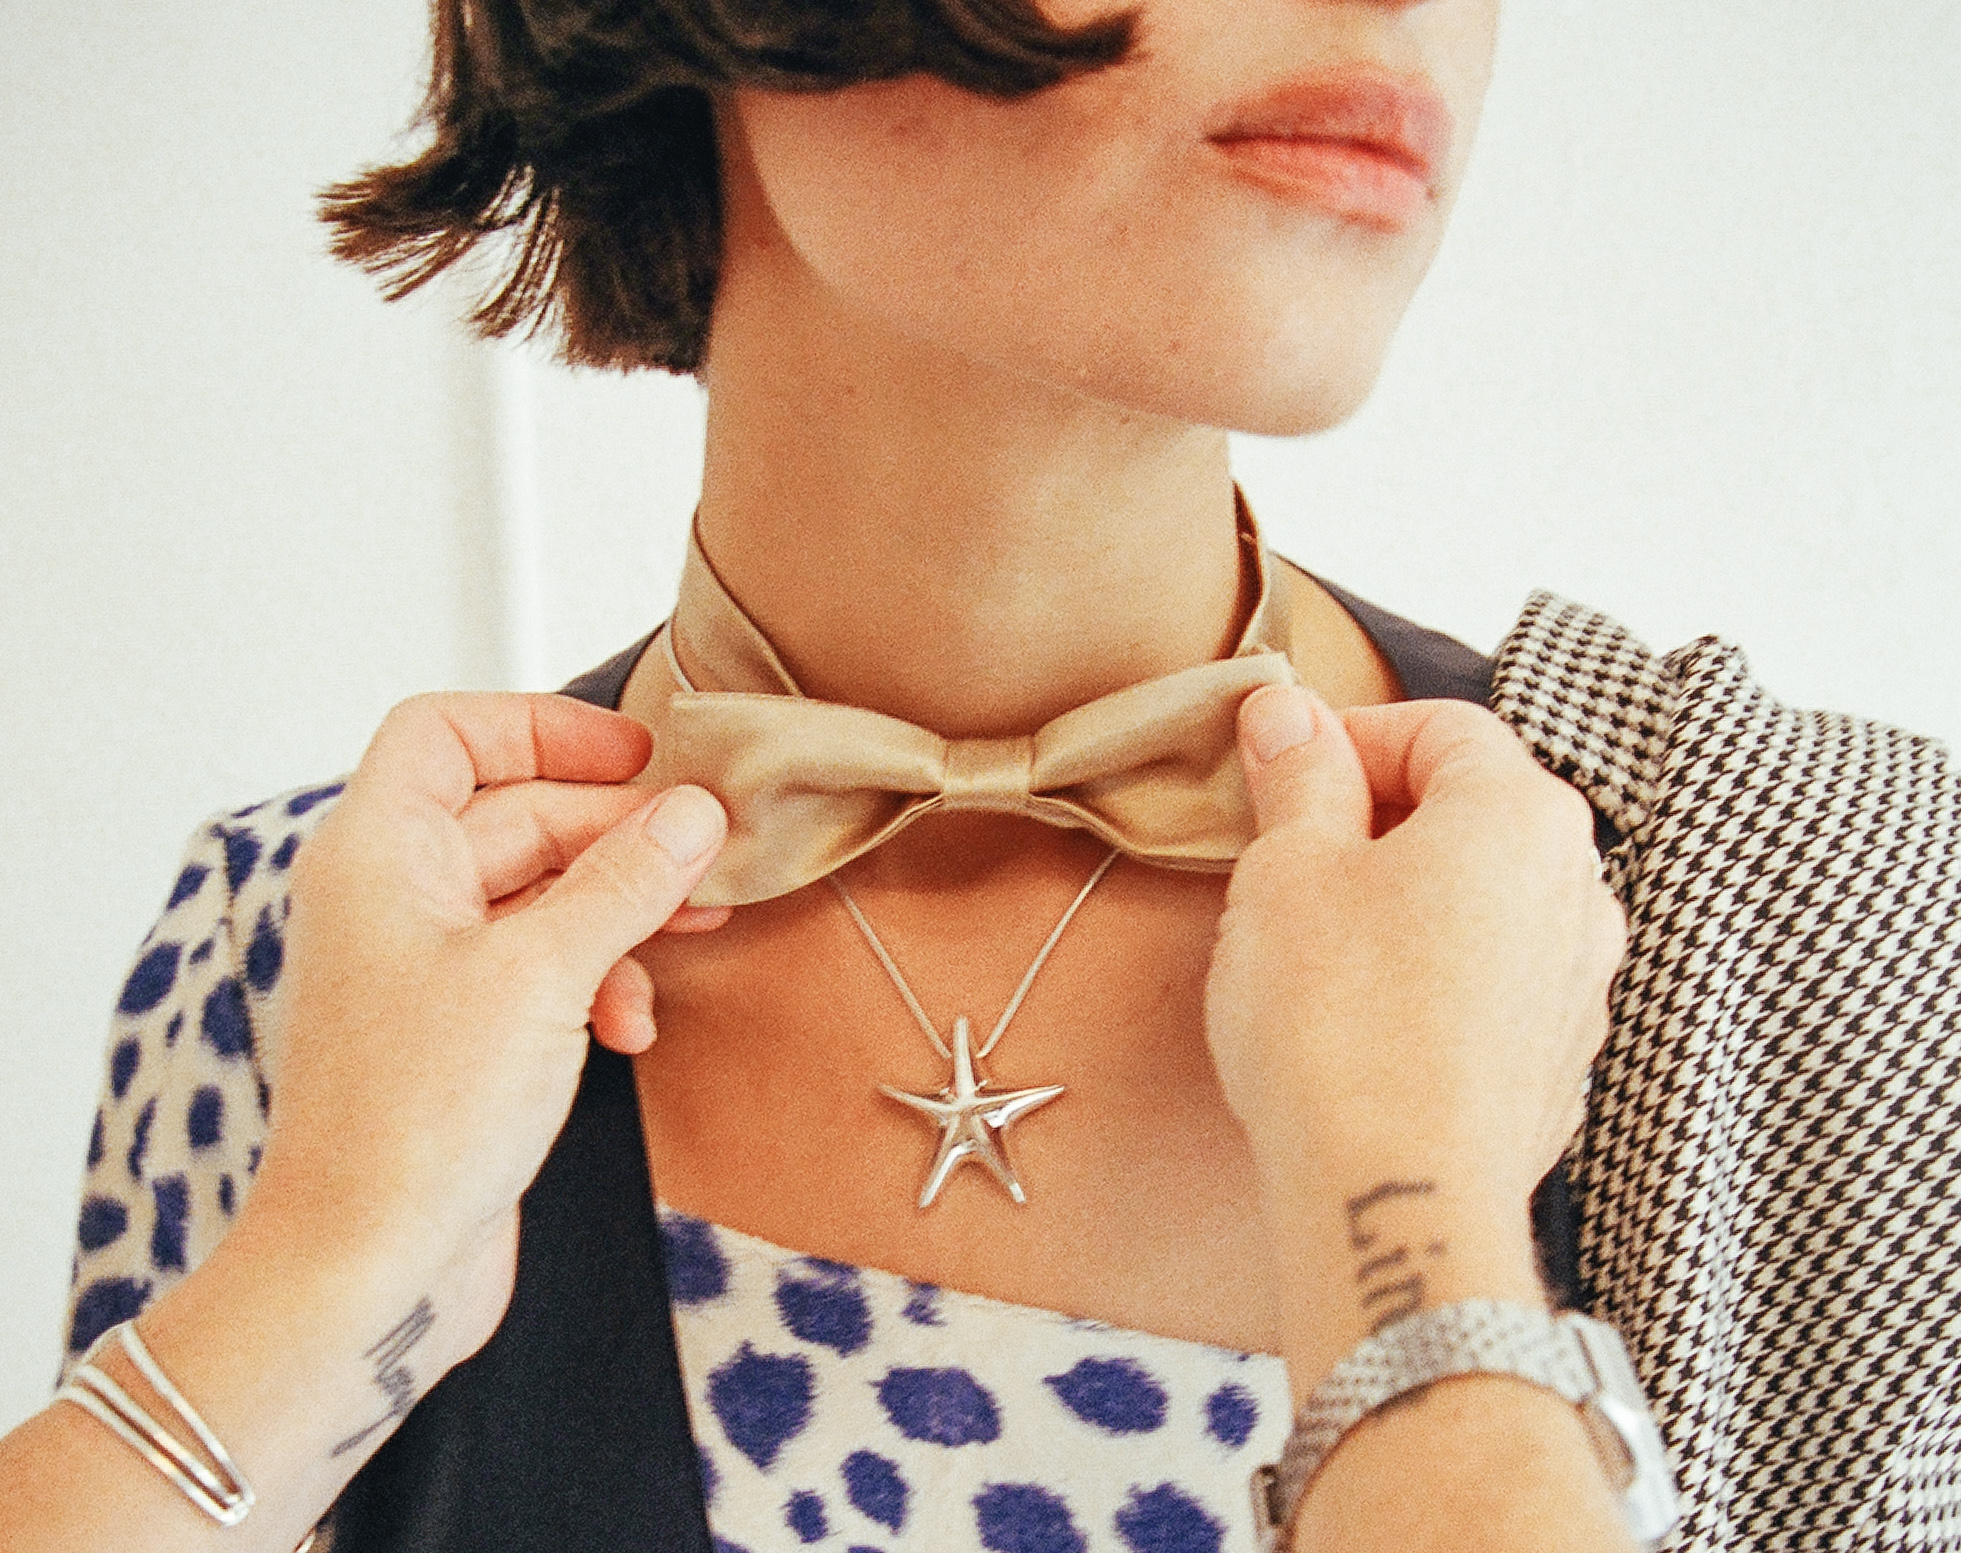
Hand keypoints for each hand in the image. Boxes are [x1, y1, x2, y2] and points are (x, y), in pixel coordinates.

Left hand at [241, 693, 727, 1362]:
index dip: (541, 726)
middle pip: (519, 814)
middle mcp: (396, 899)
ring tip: (700, 925)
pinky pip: (545, 966)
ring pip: (544, 893)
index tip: (636, 754)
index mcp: (380, 854)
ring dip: (623, 907)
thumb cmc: (416, 1122)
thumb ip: (625, 882)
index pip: (447, 733)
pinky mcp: (465, 1033)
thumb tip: (692, 812)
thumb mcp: (542, 976)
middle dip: (618, 832)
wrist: (369, 1270)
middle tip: (706, 851)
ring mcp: (429, 968)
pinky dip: (600, 978)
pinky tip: (633, 1025)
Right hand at [1207, 685, 1622, 1284]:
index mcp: (1523, 814)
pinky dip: (1435, 976)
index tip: (1279, 768)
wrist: (1394, 1200)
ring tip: (1318, 946)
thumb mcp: (1288, 870)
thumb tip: (1289, 713)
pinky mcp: (1559, 1067)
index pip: (1440, 727)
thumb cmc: (1338, 1021)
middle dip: (1378, 819)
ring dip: (1408, 900)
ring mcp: (1581, 986)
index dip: (1349, 736)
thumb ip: (1298, 777)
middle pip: (1475, 812)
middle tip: (1285, 855)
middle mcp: (1580, 889)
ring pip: (1487, 902)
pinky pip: (1495, 985)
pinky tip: (1364, 1019)